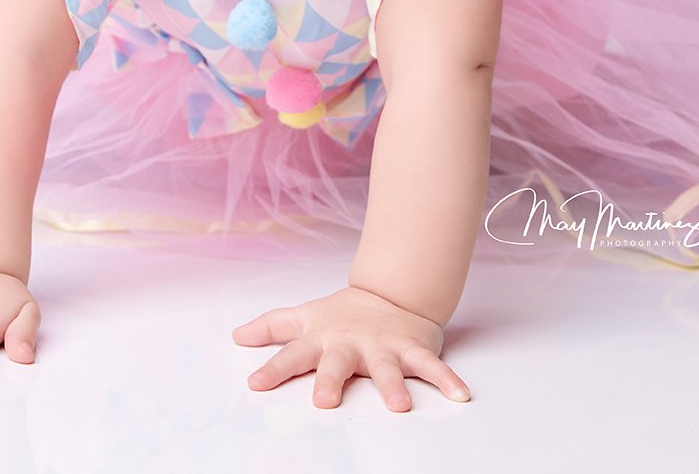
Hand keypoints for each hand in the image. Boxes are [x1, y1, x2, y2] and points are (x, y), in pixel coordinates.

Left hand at [231, 284, 470, 410]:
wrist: (393, 291)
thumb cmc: (343, 314)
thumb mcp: (305, 318)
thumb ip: (272, 328)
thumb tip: (236, 336)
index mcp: (323, 339)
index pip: (292, 354)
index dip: (273, 369)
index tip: (255, 384)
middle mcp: (351, 344)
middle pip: (338, 363)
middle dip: (330, 380)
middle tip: (324, 400)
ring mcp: (384, 347)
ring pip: (388, 367)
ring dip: (394, 386)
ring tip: (398, 406)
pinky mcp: (413, 349)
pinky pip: (432, 366)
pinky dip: (448, 380)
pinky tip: (461, 395)